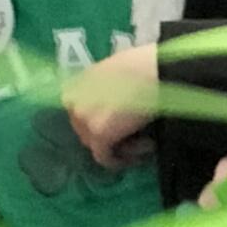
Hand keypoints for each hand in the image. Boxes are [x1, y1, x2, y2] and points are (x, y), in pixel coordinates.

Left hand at [66, 42, 159, 164]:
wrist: (154, 71)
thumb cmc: (143, 66)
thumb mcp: (115, 72)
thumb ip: (106, 89)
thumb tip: (116, 106)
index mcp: (74, 84)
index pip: (81, 113)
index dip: (103, 121)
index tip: (123, 125)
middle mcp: (72, 101)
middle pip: (85, 131)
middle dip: (108, 136)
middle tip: (135, 136)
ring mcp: (83, 119)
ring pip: (95, 145)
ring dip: (118, 147)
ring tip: (144, 142)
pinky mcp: (99, 135)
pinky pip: (106, 158)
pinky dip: (122, 160)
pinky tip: (142, 153)